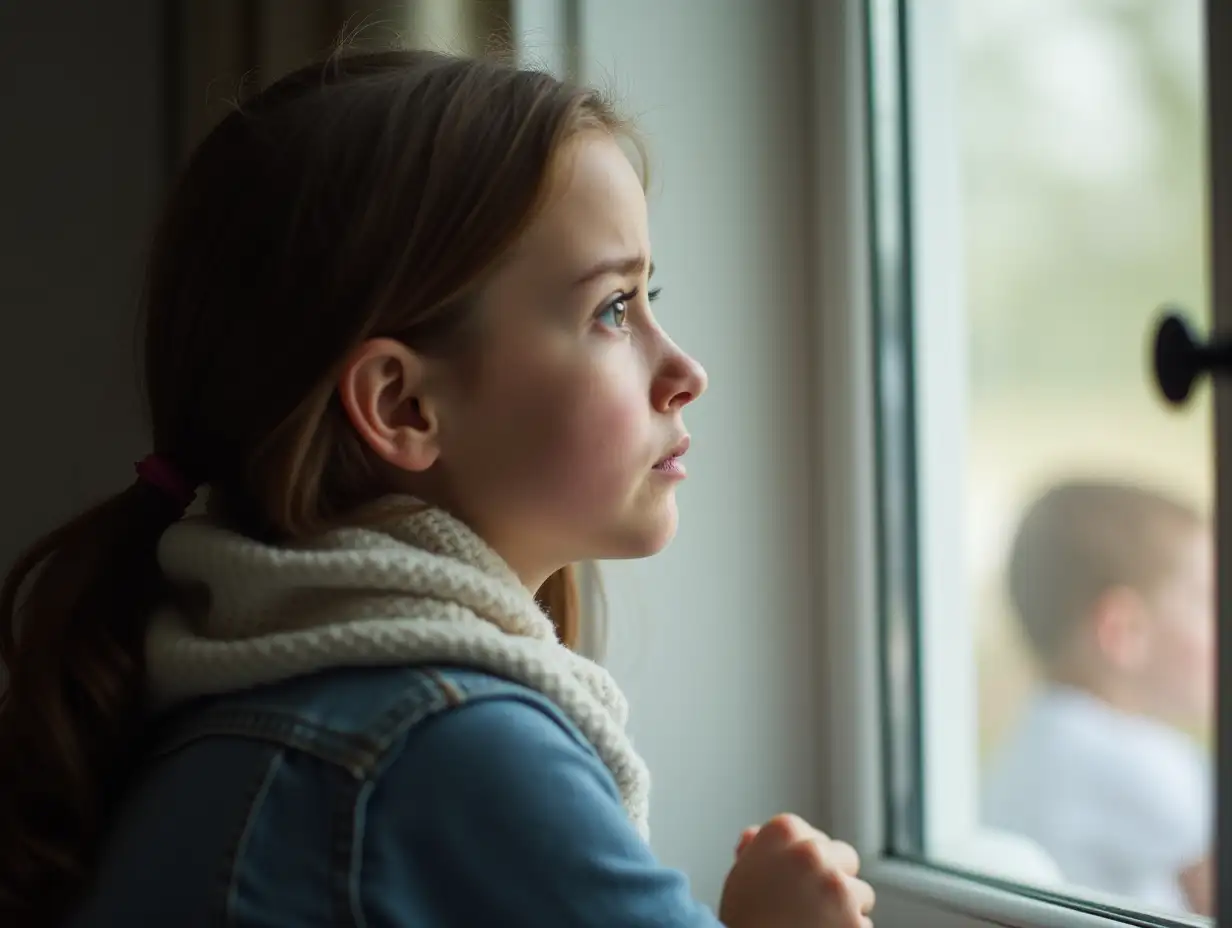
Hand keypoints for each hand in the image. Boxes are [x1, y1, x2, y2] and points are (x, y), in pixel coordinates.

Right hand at [719, 814, 873, 927]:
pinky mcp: (855, 921)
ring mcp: (838, 887)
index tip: (791, 880)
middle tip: (809, 903)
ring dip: (845, 907)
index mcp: (783, 832)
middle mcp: (812, 853)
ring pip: (861, 892)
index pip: (814, 835)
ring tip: (813, 923)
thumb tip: (753, 835)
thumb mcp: (740, 876)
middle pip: (846, 857)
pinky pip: (863, 923)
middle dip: (835, 878)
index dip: (805, 862)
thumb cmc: (744, 918)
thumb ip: (755, 849)